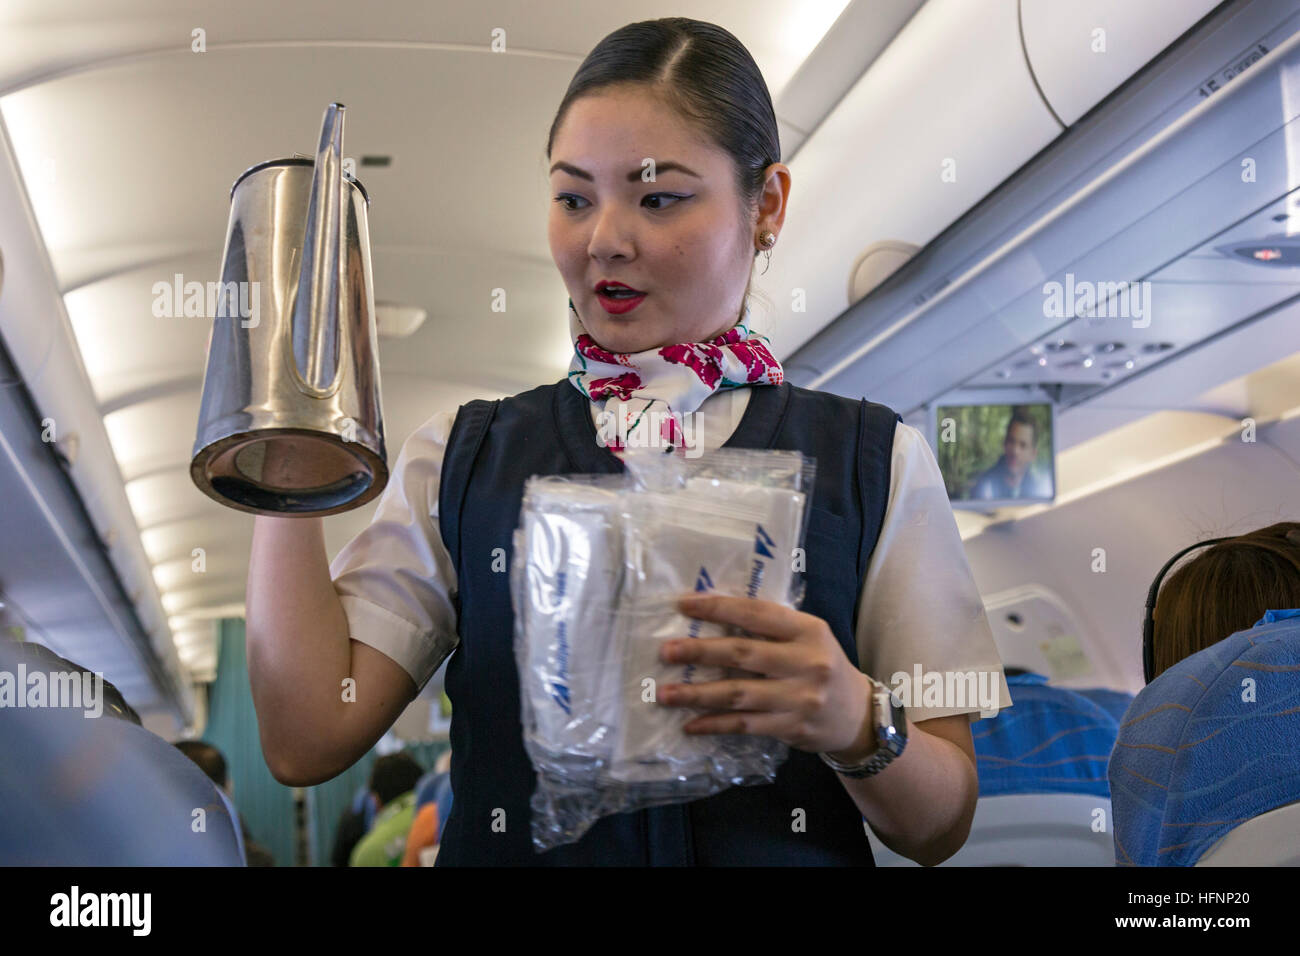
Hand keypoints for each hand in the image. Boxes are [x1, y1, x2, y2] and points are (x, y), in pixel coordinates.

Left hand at [657, 593, 877, 759]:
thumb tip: (713, 614)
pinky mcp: (792, 727)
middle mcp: (806, 662)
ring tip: (665, 693)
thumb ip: (772, 628)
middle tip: (666, 652)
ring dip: (697, 694)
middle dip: (700, 652)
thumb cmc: (822, 666)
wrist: (857, 715)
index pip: (757, 613)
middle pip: (743, 654)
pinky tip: (690, 724)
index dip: (718, 607)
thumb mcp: (808, 637)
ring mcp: (800, 697)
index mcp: (808, 630)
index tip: (683, 605)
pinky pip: (745, 725)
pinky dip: (714, 724)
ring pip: (738, 694)